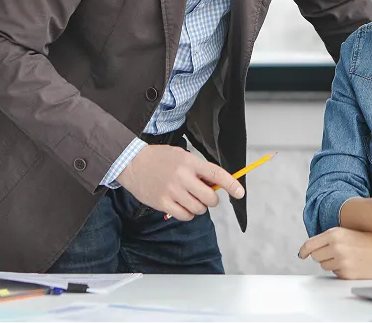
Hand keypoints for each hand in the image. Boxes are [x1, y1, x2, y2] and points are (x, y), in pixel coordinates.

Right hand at [117, 145, 244, 220]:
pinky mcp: (162, 203)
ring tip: (191, 199)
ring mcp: (172, 192)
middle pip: (209, 197)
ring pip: (198, 209)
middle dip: (212, 200)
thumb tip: (215, 183)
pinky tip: (182, 206)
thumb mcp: (182, 156)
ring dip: (199, 207)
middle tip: (206, 196)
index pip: (216, 174)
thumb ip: (199, 169)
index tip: (240, 192)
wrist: (132, 163)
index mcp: (190, 163)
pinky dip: (187, 214)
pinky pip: (184, 216)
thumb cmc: (159, 158)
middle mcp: (183, 177)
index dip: (231, 184)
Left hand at [299, 227, 371, 279]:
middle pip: (316, 257)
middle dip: (323, 255)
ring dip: (332, 263)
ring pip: (325, 266)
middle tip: (336, 252)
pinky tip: (354, 264)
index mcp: (335, 234)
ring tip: (348, 257)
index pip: (310, 245)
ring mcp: (341, 262)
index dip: (304, 250)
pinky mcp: (346, 274)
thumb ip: (331, 238)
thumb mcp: (349, 232)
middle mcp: (336, 247)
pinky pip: (336, 273)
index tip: (302, 253)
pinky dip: (342, 270)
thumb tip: (309, 249)